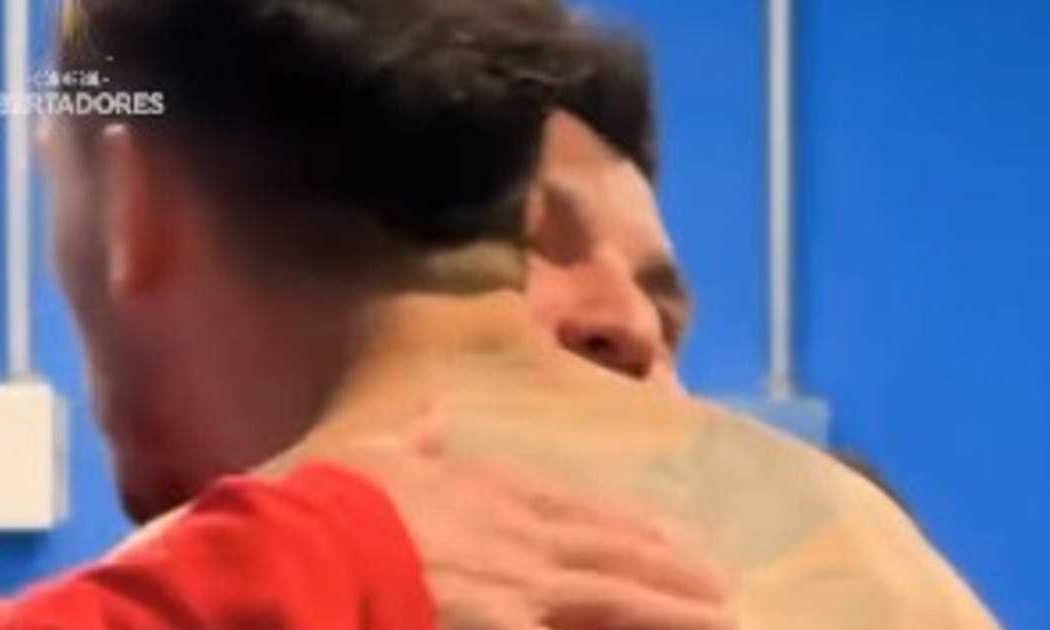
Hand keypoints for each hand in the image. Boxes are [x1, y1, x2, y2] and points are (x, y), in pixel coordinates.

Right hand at [327, 412, 737, 629]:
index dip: (629, 525)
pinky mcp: (517, 628)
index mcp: (495, 489)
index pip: (581, 507)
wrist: (322, 549)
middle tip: (724, 585)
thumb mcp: (378, 456)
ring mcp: (530, 586)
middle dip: (675, 569)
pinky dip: (634, 628)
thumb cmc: (344, 502)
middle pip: (618, 551)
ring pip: (623, 596)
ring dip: (678, 606)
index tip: (666, 536)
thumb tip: (432, 408)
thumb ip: (416, 439)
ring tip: (727, 614)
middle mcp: (527, 534)